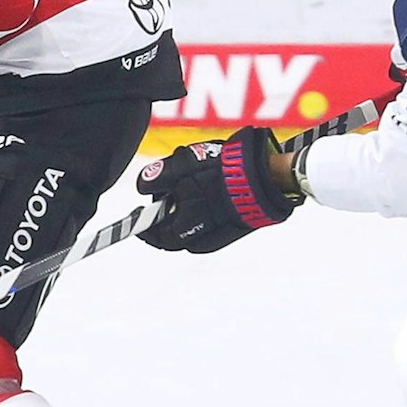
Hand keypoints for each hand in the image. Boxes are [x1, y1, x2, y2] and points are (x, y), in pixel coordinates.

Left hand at [134, 124, 299, 253]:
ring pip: (191, 219)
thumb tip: (143, 185)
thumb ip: (156, 177)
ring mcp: (218, 233)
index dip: (143, 222)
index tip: (138, 210)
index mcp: (185, 231)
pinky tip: (211, 180)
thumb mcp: (181, 166)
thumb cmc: (223, 171)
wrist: (268, 175)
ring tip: (196, 173)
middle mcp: (202, 239)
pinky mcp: (233, 225)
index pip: (154, 236)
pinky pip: (209, 217)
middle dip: (168, 203)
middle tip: (170, 182)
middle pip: (172, 225)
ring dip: (186, 199)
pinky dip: (203, 202)